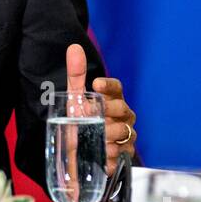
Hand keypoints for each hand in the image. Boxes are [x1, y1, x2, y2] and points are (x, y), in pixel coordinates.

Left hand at [65, 42, 135, 174]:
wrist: (78, 152)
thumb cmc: (80, 121)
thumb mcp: (75, 99)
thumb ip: (76, 75)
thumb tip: (74, 47)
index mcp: (113, 99)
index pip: (117, 88)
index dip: (108, 85)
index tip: (96, 84)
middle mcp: (123, 116)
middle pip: (122, 109)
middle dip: (108, 111)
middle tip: (91, 115)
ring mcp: (126, 135)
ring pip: (123, 131)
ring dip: (108, 133)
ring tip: (95, 135)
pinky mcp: (125, 154)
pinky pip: (122, 152)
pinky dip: (111, 153)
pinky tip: (102, 152)